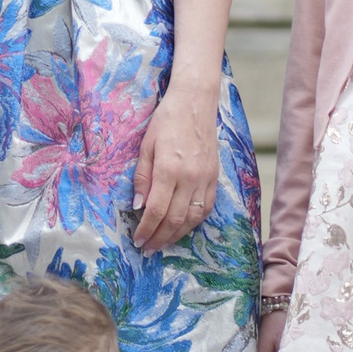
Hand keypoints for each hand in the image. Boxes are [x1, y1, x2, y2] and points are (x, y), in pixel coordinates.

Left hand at [132, 81, 219, 249]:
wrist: (195, 103)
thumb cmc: (166, 120)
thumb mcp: (145, 146)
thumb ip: (142, 177)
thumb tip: (138, 206)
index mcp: (169, 168)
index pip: (156, 210)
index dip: (147, 229)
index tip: (138, 240)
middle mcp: (190, 177)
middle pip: (175, 219)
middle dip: (160, 238)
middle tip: (148, 249)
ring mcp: (205, 178)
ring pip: (193, 217)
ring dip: (177, 234)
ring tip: (163, 242)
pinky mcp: (214, 177)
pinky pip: (206, 207)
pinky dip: (194, 222)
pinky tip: (183, 227)